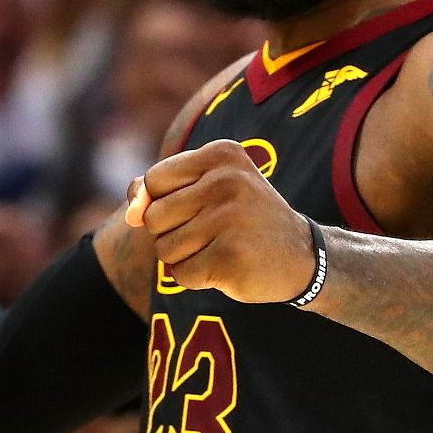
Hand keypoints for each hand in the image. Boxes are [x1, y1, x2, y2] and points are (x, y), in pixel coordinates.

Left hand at [123, 139, 314, 302]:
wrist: (302, 256)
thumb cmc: (243, 218)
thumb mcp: (208, 188)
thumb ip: (157, 190)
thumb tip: (130, 212)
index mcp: (222, 154)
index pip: (154, 181)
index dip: (162, 203)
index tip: (197, 207)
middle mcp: (227, 181)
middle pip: (154, 217)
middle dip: (170, 233)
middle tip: (209, 233)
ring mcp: (230, 220)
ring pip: (164, 248)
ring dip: (182, 257)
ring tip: (217, 248)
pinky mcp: (230, 258)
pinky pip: (180, 274)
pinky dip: (194, 278)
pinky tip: (224, 268)